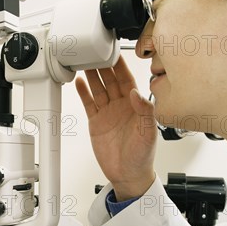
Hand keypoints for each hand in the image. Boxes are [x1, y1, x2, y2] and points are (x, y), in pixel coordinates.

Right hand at [76, 55, 156, 200]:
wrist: (128, 175)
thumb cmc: (142, 156)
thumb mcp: (148, 133)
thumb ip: (144, 111)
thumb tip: (136, 92)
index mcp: (136, 105)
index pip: (126, 78)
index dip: (119, 64)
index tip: (112, 51)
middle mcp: (121, 105)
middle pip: (110, 79)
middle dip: (102, 64)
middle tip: (93, 50)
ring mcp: (108, 112)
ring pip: (98, 87)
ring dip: (91, 74)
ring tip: (83, 61)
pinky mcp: (96, 121)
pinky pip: (88, 103)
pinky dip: (83, 92)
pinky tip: (78, 82)